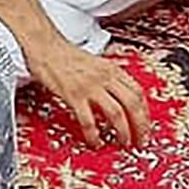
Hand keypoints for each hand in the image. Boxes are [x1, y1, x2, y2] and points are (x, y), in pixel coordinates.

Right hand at [19, 34, 151, 146]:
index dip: (145, 112)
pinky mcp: (74, 95)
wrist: (44, 45)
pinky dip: (94, 135)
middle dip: (140, 127)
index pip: (138, 92)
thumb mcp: (95, 62)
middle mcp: (104, 77)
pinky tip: (95, 141)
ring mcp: (90, 86)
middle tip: (140, 141)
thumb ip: (108, 77)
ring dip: (123, 132)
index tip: (145, 125)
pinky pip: (89, 121)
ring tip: (123, 143)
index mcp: (111, 69)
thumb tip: (118, 93)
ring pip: (117, 114)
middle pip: (133, 104)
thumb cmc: (64, 53)